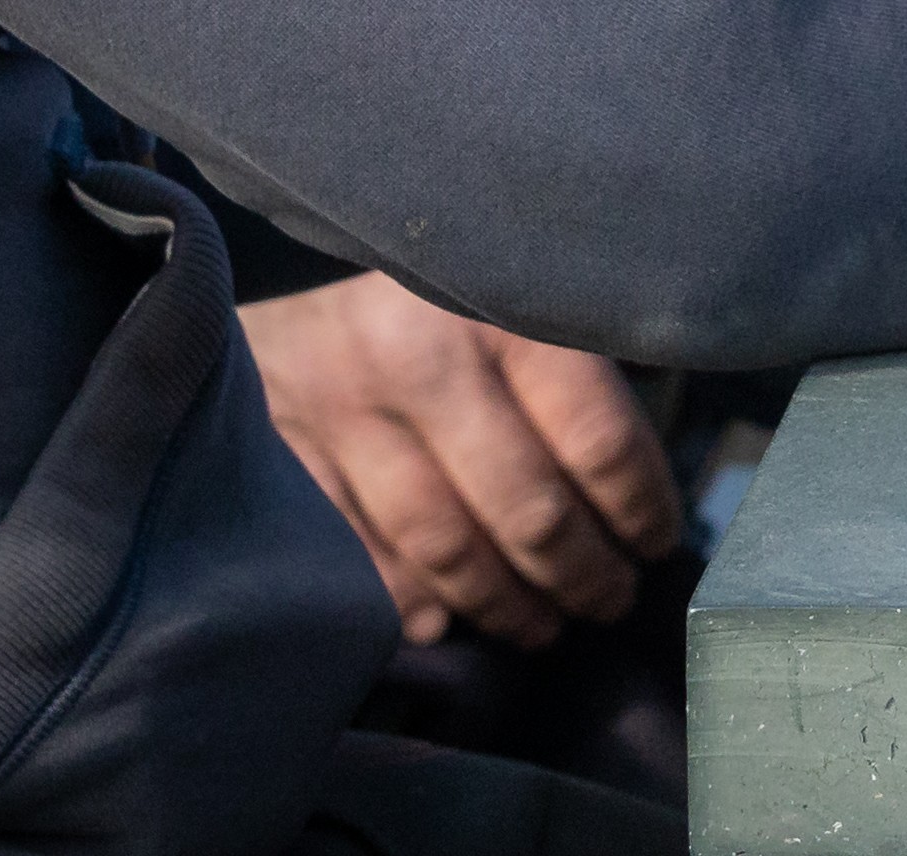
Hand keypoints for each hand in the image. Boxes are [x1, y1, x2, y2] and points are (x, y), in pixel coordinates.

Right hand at [241, 270, 679, 649]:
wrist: (250, 285)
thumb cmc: (416, 304)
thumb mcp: (501, 294)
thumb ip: (573, 360)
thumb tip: (650, 461)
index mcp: (498, 312)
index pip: (596, 437)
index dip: (640, 506)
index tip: (656, 539)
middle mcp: (422, 359)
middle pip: (527, 508)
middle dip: (582, 573)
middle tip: (609, 598)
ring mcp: (346, 412)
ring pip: (448, 547)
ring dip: (505, 603)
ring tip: (543, 622)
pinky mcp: (287, 462)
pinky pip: (364, 564)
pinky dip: (409, 603)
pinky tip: (443, 620)